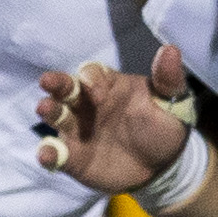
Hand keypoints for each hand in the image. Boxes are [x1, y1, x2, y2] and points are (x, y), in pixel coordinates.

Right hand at [34, 45, 196, 191]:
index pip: (94, 73)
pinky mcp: (74, 159)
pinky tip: (48, 154)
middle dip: (57, 83)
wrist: (162, 167)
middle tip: (48, 80)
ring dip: (50, 111)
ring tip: (45, 108)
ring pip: (58, 117)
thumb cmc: (164, 127)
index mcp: (110, 86)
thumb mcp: (172, 102)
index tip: (95, 85)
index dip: (92, 76)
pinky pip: (57, 155)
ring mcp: (79, 131)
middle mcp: (89, 105)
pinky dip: (49, 154)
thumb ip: (168, 78)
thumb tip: (170, 49)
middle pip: (67, 89)